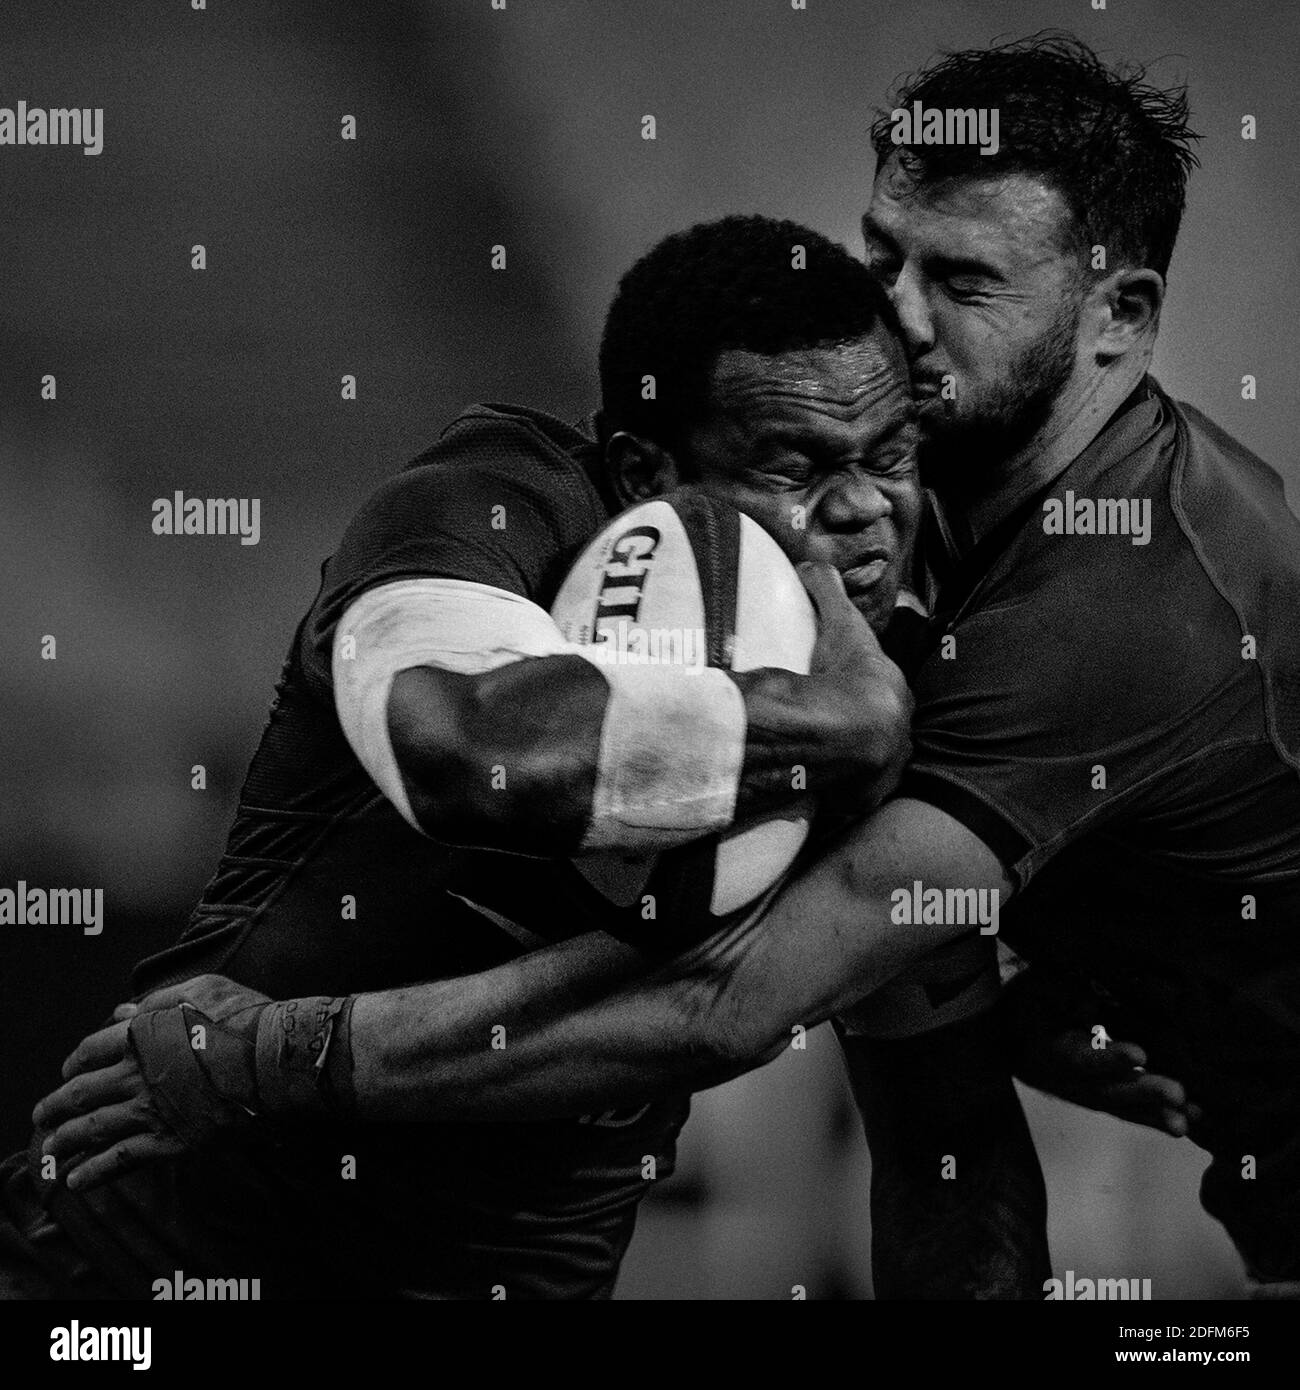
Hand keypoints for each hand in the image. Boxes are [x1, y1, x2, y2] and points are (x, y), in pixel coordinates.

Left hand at [32, 974, 271, 1192]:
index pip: (92, 1049)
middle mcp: (137, 1075)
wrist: (275, 1060)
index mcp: (141, 1036)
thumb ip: (158, 1000)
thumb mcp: (202, 989)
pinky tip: (76, 1181)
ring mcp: (151, 1111)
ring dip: (64, 1140)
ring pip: (94, 1128)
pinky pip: (122, 1160)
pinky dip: (95, 1172)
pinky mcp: (171, 1141)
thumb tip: (122, 1011)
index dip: (75, 1060)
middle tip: (41, 1114)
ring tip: (48, 1149)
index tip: (67, 1070)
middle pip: (82, 1092)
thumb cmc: (245, 1017)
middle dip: (56, 1105)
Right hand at [799, 561, 912, 803]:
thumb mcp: (837, 624)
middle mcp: (899, 739)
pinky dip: (831, 792)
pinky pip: (845, 797)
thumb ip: (826, 589)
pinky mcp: (859, 801)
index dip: (860, 688)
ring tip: (816, 756)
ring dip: (848, 764)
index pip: (883, 692)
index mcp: (896, 699)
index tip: (835, 688)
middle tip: (823, 724)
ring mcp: (881, 774)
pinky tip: (813, 786)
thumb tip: (811, 562)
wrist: (841, 736)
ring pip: (866, 767)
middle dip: (860, 729)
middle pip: (880, 732)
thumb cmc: (843, 674)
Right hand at [999, 970, 1199, 1137]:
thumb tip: (1091, 1006)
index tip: (1139, 1053)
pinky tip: (1187, 1120)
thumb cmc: (1026, 1005)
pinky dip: (1155, 1116)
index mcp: (1048, 1050)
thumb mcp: (1037, 990)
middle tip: (1177, 1093)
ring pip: (1119, 1107)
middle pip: (1104, 1090)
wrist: (1006, 1037)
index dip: (1107, 1058)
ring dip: (1154, 1113)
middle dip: (1142, 1092)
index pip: (1078, 1057)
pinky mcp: (1098, 1096)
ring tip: (1187, 1119)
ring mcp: (1082, 1092)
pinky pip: (1127, 1111)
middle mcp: (1065, 1080)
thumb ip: (1061, 996)